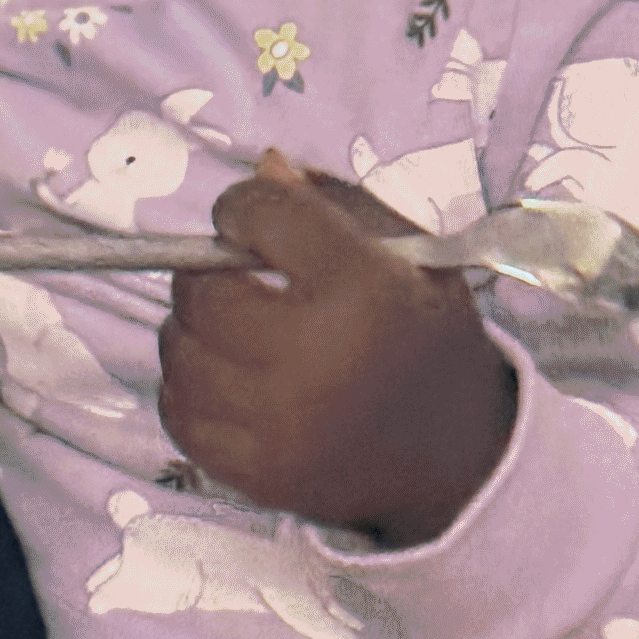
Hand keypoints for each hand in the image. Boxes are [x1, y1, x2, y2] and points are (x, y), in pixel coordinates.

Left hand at [159, 151, 518, 541]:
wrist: (459, 456)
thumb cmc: (426, 338)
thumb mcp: (410, 255)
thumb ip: (335, 205)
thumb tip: (262, 166)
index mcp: (363, 289)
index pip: (261, 217)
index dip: (244, 210)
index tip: (250, 222)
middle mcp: (316, 357)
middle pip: (203, 291)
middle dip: (208, 274)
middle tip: (235, 280)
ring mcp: (281, 424)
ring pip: (180, 352)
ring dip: (195, 331)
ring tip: (234, 331)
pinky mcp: (257, 473)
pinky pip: (179, 414)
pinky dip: (191, 388)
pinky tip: (227, 379)